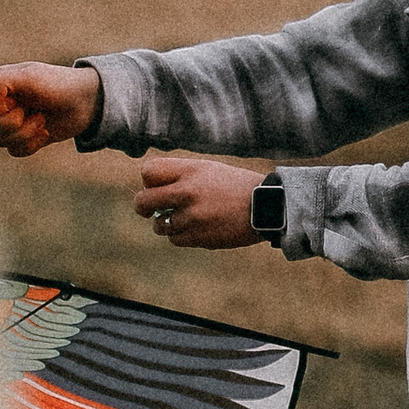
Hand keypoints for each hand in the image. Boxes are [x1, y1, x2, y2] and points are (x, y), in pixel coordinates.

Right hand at [0, 60, 99, 153]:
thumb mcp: (27, 76)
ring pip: (0, 142)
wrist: (83, 101)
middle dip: (11, 121)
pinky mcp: (23, 140)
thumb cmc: (54, 84)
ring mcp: (10, 124)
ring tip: (41, 118)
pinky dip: (32, 143)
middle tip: (30, 108)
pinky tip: (45, 131)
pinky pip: (15, 152)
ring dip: (25, 132)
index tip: (10, 99)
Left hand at [134, 152, 262, 248]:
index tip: (156, 186)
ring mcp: (192, 216)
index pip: (147, 172)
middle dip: (142, 206)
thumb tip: (150, 186)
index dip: (147, 181)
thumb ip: (181, 174)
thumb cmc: (235, 186)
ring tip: (182, 219)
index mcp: (190, 170)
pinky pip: (174, 239)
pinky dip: (180, 235)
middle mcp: (187, 192)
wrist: (266, 207)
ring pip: (158, 225)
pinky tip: (195, 228)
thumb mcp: (208, 169)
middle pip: (143, 201)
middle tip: (147, 209)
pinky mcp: (199, 237)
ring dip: (165, 223)